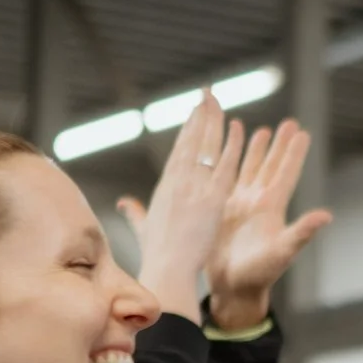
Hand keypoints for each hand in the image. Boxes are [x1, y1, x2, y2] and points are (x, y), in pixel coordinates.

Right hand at [117, 96, 242, 323]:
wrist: (166, 269)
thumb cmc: (156, 255)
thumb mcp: (144, 229)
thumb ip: (135, 213)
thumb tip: (124, 203)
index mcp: (165, 187)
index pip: (179, 150)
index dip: (188, 129)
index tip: (194, 111)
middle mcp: (178, 182)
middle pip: (191, 141)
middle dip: (200, 115)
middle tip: (208, 93)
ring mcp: (195, 189)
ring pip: (206, 147)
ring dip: (214, 122)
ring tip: (219, 101)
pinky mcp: (212, 200)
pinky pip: (225, 167)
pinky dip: (231, 147)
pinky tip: (239, 129)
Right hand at [206, 119, 330, 330]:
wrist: (234, 288)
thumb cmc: (261, 273)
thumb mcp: (283, 251)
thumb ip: (303, 232)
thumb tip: (326, 216)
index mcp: (273, 207)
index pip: (286, 173)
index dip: (294, 153)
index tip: (302, 131)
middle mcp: (259, 203)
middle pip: (271, 166)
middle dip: (279, 145)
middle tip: (289, 122)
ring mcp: (241, 206)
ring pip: (250, 171)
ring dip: (256, 151)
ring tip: (261, 130)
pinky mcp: (223, 211)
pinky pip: (226, 181)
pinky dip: (228, 165)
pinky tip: (227, 152)